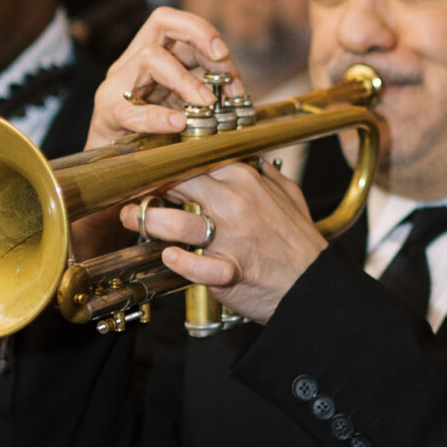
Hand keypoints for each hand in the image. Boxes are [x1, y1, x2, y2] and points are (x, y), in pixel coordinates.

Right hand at [88, 6, 236, 151]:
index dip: (204, 32)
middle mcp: (130, 65)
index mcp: (149, 60)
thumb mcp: (178, 110)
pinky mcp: (108, 116)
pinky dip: (157, 117)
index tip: (225, 56)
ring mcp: (116, 88)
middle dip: (197, 32)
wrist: (107, 171)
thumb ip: (200, 97)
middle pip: (161, 22)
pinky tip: (178, 124)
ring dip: (186, 79)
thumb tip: (236, 92)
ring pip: (149, 57)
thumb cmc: (147, 142)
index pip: (175, 26)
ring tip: (207, 104)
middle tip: (221, 56)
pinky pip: (131, 110)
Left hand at [120, 156, 325, 326]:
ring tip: (134, 220)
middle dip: (148, 187)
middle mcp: (234, 204)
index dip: (167, 163)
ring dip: (149, 222)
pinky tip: (169, 257)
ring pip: (176, 223)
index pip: (194, 159)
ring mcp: (230, 238)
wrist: (314, 287)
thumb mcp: (290, 197)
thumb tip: (257, 159)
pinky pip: (195, 265)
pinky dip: (179, 262)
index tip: (150, 167)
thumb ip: (268, 175)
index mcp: (245, 180)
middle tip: (132, 193)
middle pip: (176, 184)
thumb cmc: (300, 244)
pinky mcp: (228, 270)